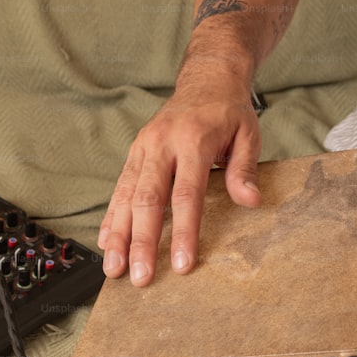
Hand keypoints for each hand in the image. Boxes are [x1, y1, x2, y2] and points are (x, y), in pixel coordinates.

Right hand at [98, 90, 261, 285]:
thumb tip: (250, 202)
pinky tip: (106, 242)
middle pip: (148, 200)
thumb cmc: (229, 112)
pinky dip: (111, 217)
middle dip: (142, 242)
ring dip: (119, 236)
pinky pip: (119, 188)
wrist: (206, 79)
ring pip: (125, 196)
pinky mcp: (135, 153)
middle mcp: (162, 144)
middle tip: (140, 276)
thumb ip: (245, 168)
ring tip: (114, 269)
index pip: (186, 194)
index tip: (182, 264)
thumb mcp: (249, 134)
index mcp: (193, 141)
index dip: (184, 231)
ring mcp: (143, 148)